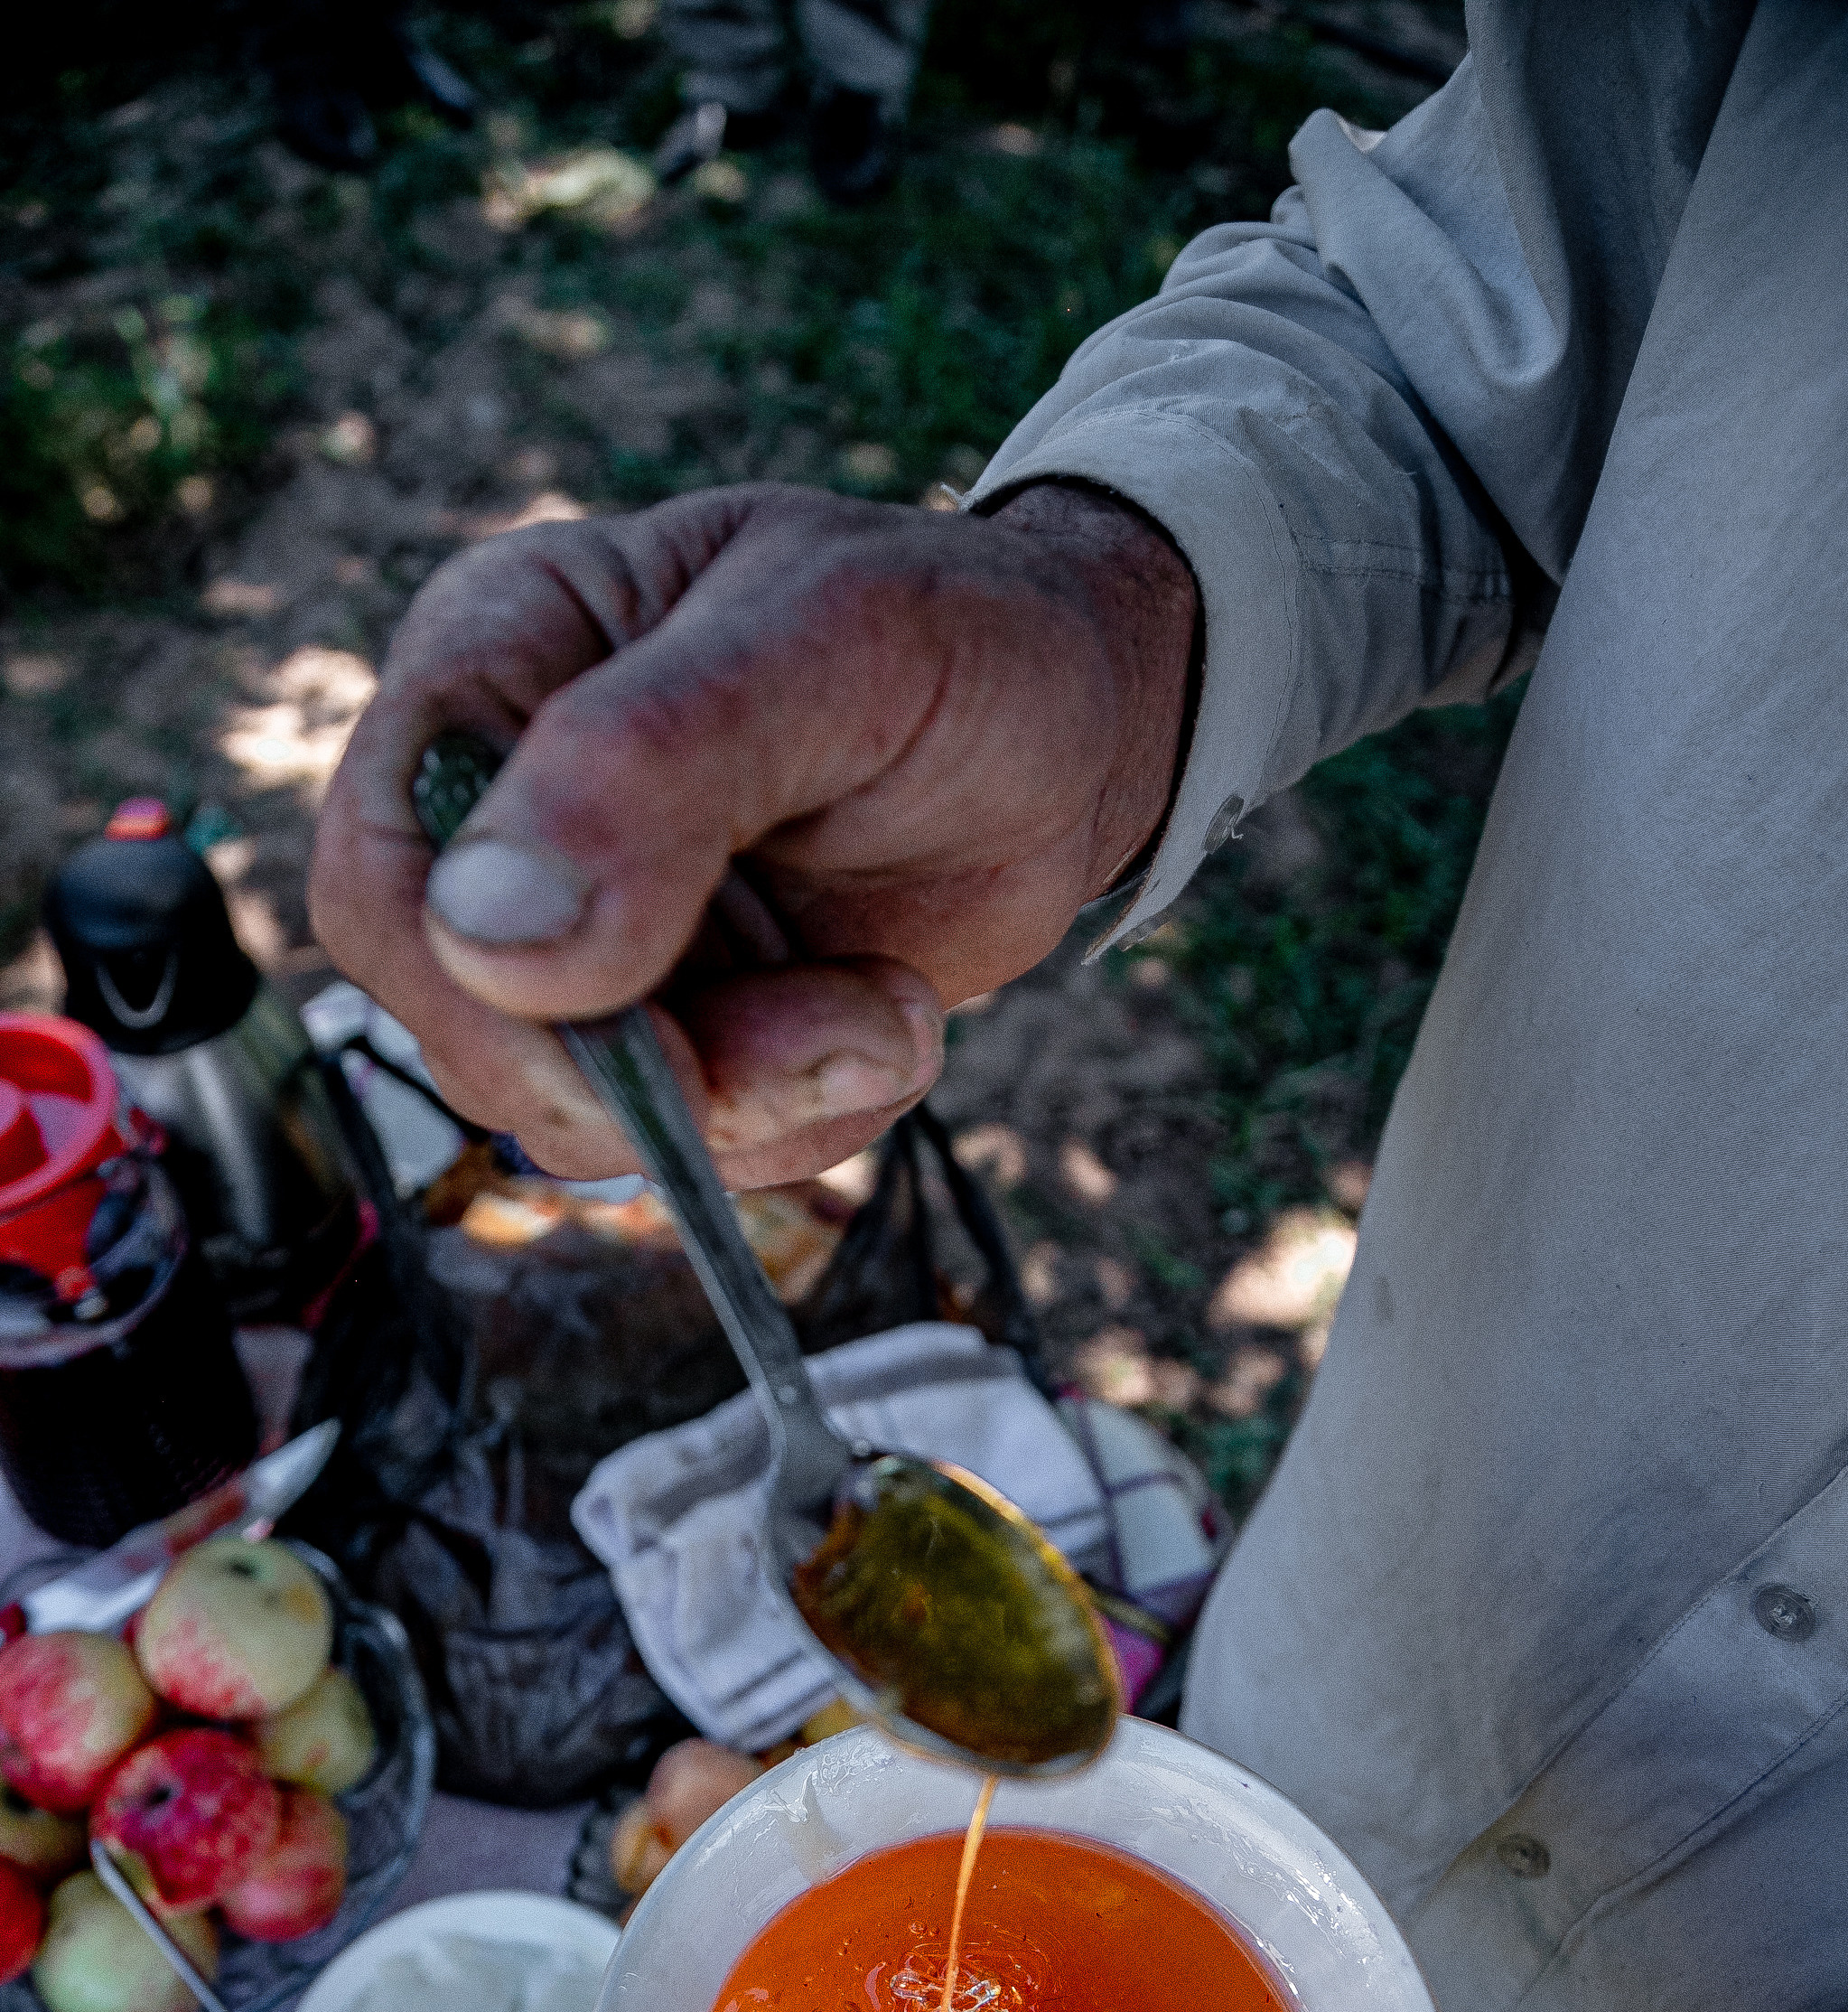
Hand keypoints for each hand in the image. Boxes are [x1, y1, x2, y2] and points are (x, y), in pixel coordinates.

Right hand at [309, 482, 1194, 1186]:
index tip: (661, 1039)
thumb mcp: (837, 647)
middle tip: (847, 1028)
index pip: (385, 878)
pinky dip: (799, 1124)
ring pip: (581, 1118)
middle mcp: (505, 812)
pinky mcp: (669, 1028)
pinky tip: (880, 1025)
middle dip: (659, 1082)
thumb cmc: (961, 639)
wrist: (1077, 730)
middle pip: (470, 1031)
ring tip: (889, 1008)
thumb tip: (489, 936)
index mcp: (493, 667)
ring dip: (758, 1107)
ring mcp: (585, 936)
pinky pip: (685, 1149)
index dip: (493, 996)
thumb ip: (653, 763)